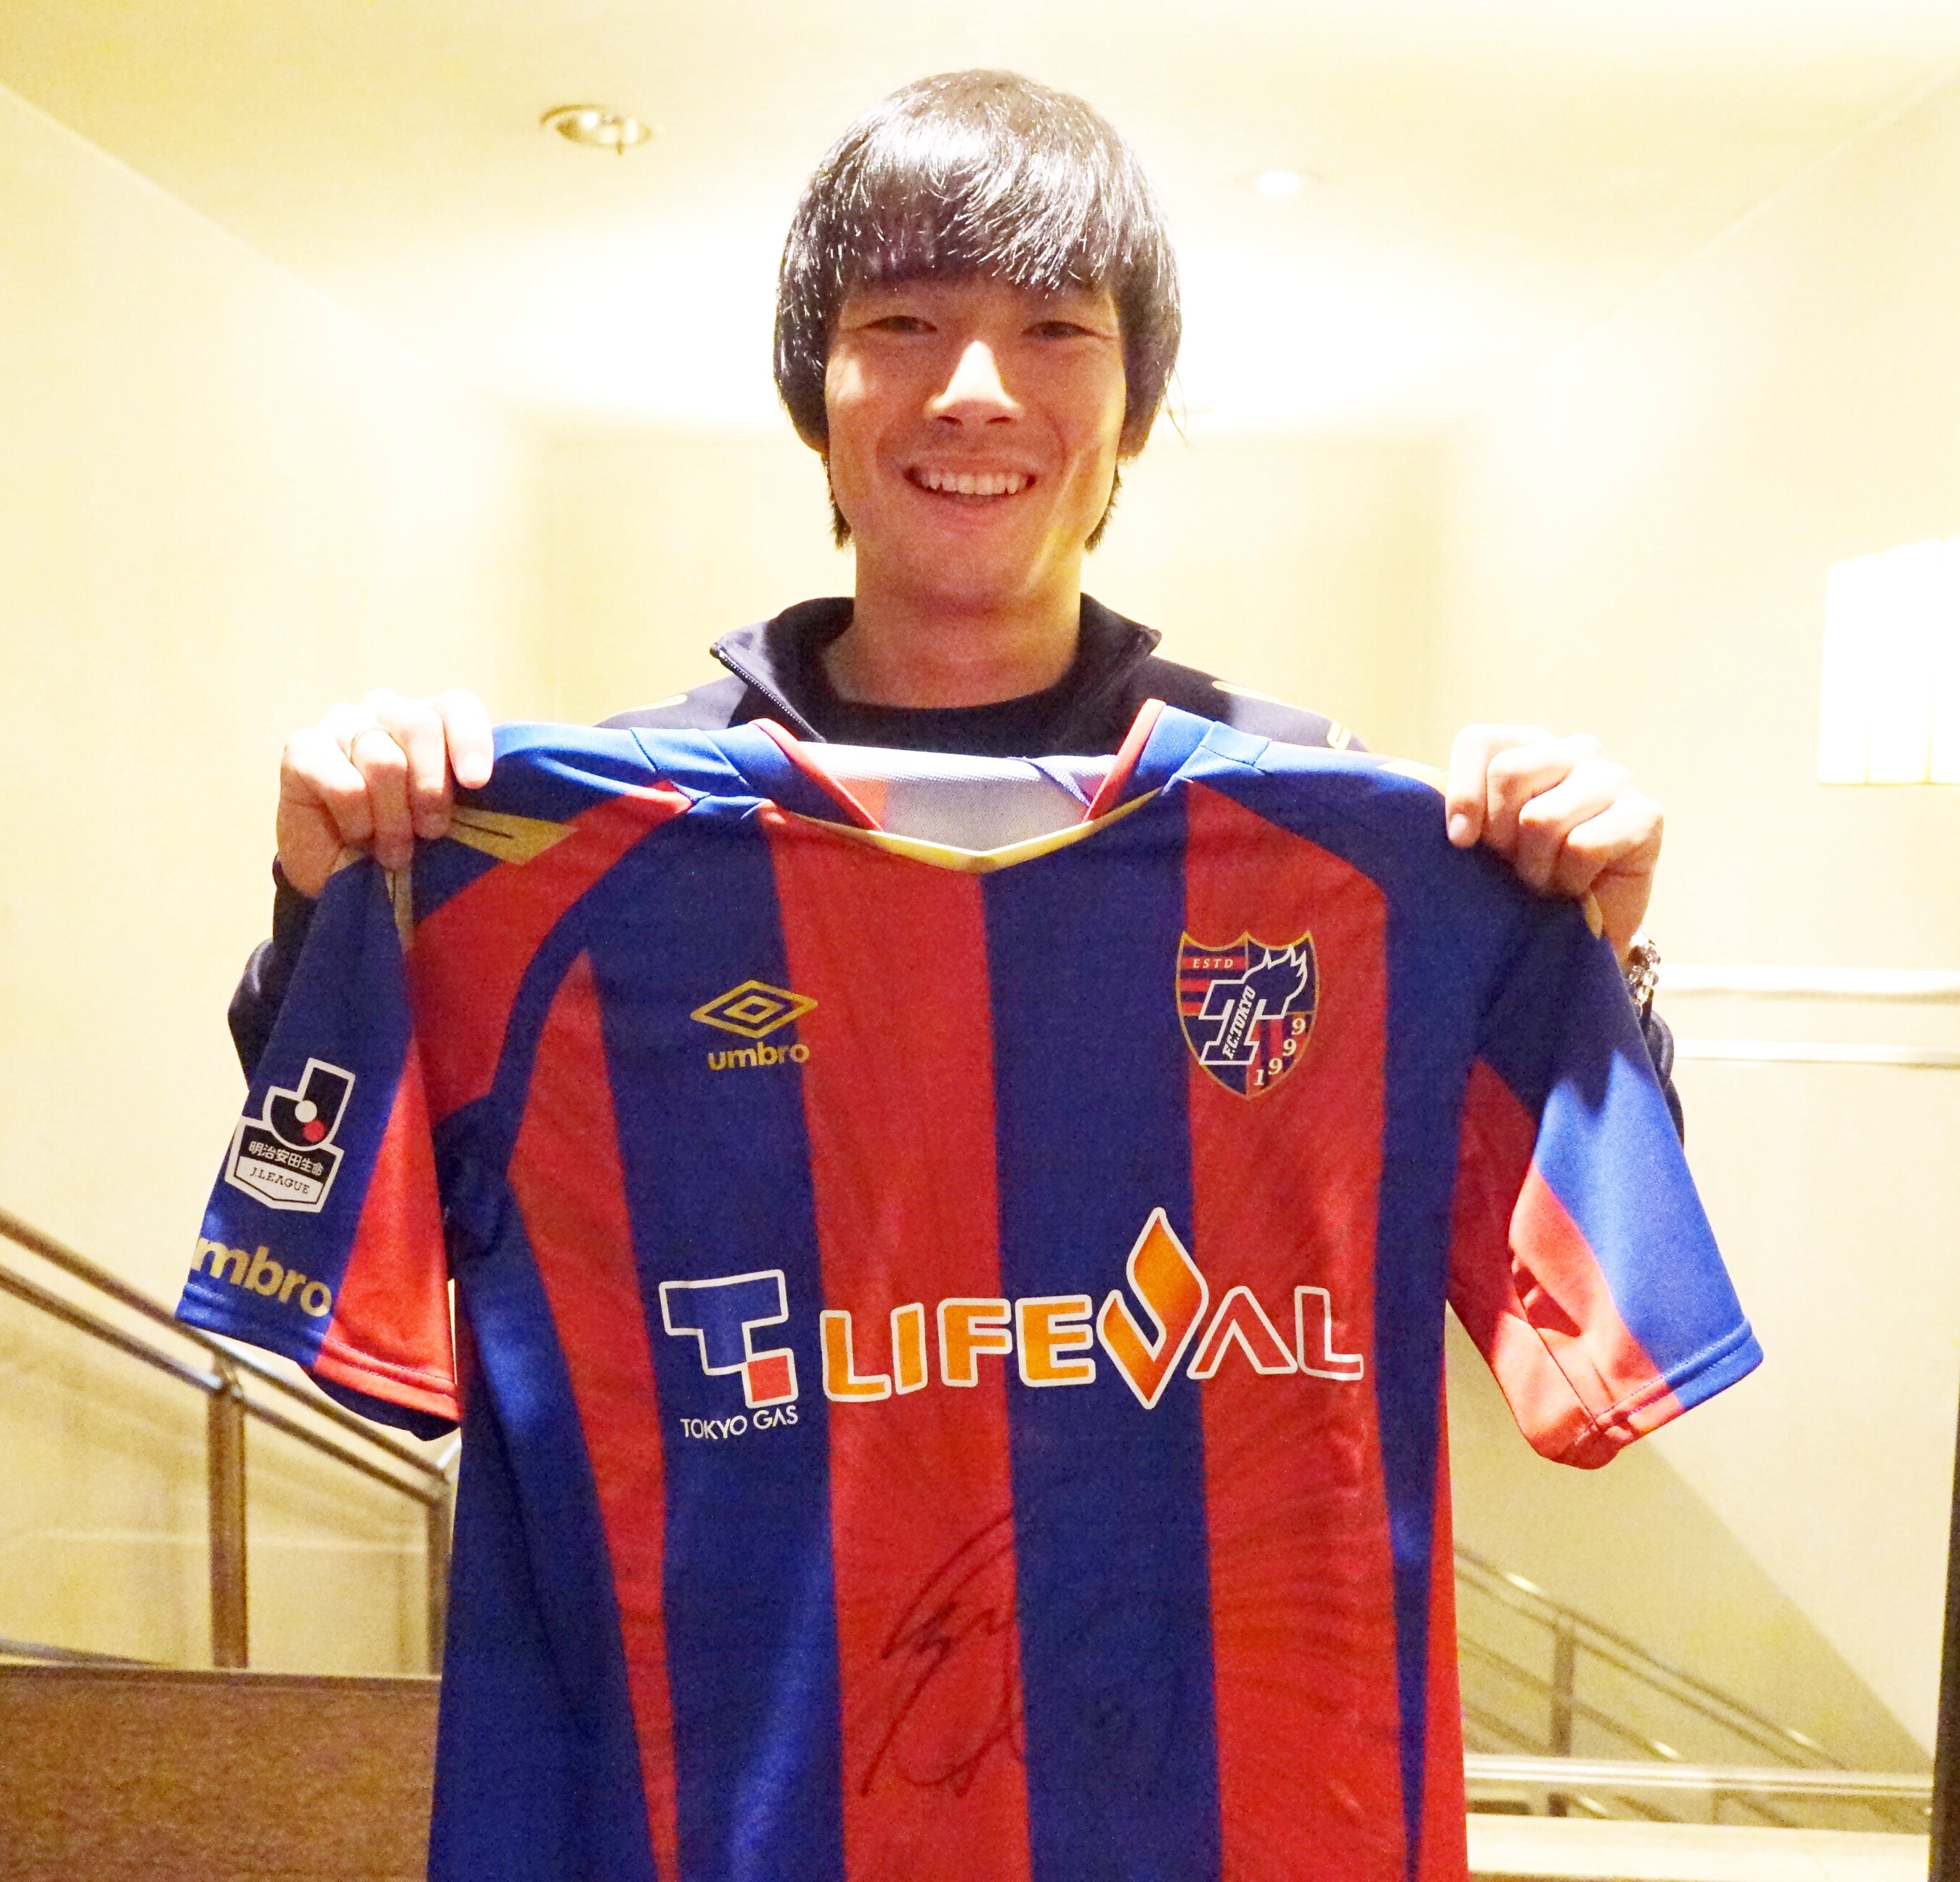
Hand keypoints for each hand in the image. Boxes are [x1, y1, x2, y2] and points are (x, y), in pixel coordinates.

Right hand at [276, 690, 492, 897]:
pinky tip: (355, 836)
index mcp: (429, 721)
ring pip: (383, 760)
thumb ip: (466, 795)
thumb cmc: (403, 842)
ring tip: (394, 850)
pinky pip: (344, 785)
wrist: (339, 875)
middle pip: (421, 727)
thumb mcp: (445, 819)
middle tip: (431, 832)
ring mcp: (341, 725)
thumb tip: (495, 788)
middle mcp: (385, 711)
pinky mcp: (301, 749)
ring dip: (393, 819)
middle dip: (431, 789)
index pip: (457, 707)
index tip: (477, 783)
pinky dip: (357, 821)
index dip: (470, 741)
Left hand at [1443, 726, 1661, 962]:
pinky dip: (1570, 880)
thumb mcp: (1478, 843)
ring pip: (1542, 817)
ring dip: (1535, 866)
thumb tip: (1452, 825)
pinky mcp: (1646, 815)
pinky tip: (1580, 886)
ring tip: (1548, 880)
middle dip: (1500, 836)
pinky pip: (1583, 846)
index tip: (1461, 841)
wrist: (1578, 932)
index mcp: (1528, 747)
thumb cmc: (1521, 880)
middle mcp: (1574, 751)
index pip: (1479, 741)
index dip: (1462, 795)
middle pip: (1508, 773)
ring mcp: (1615, 779)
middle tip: (1516, 864)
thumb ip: (1461, 813)